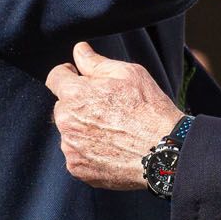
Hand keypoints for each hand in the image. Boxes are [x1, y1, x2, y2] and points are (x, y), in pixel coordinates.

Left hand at [46, 42, 181, 189]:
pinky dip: (90, 152)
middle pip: (62, 107)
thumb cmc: (149, 110)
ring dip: (83, 129)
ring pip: (70, 132)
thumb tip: (79, 50)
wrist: (165, 151)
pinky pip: (78, 155)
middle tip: (109, 109)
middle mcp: (66, 122)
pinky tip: (112, 149)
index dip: (70, 75)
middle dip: (79, 105)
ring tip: (114, 132)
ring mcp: (70, 148)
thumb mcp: (128, 74)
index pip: (55, 77)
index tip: (83, 80)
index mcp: (74, 94)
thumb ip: (95, 62)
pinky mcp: (78, 169)